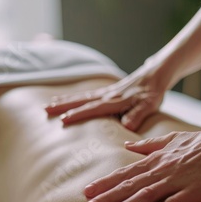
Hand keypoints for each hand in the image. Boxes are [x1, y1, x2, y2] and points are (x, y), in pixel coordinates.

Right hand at [45, 57, 170, 130]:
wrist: (155, 75)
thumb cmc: (152, 92)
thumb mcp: (149, 106)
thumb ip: (137, 115)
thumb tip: (126, 126)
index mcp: (116, 101)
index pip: (94, 108)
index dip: (78, 114)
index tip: (63, 120)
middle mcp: (107, 95)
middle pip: (81, 100)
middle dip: (63, 106)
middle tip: (45, 110)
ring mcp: (106, 92)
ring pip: (81, 97)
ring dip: (65, 101)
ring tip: (49, 105)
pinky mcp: (107, 91)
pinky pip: (87, 95)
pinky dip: (74, 97)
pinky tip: (66, 99)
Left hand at [84, 128, 200, 201]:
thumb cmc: (198, 142)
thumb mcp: (170, 139)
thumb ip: (148, 145)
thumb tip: (127, 145)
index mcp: (155, 160)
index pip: (124, 172)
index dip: (105, 182)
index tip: (88, 190)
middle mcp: (161, 170)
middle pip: (129, 185)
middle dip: (107, 197)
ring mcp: (176, 181)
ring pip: (145, 195)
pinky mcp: (192, 192)